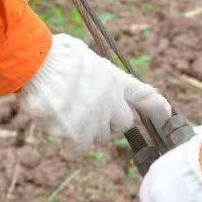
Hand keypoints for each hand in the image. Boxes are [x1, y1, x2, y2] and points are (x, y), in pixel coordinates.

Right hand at [17, 34, 170, 148]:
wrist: (35, 63)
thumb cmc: (53, 53)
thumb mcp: (83, 53)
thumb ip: (95, 73)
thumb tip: (93, 78)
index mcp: (113, 78)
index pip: (143, 94)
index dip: (157, 107)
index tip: (166, 114)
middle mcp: (110, 101)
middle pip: (120, 125)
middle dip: (107, 123)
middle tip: (85, 111)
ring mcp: (94, 119)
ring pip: (96, 138)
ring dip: (83, 132)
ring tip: (63, 110)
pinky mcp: (76, 134)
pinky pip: (75, 148)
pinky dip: (66, 141)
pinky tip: (53, 121)